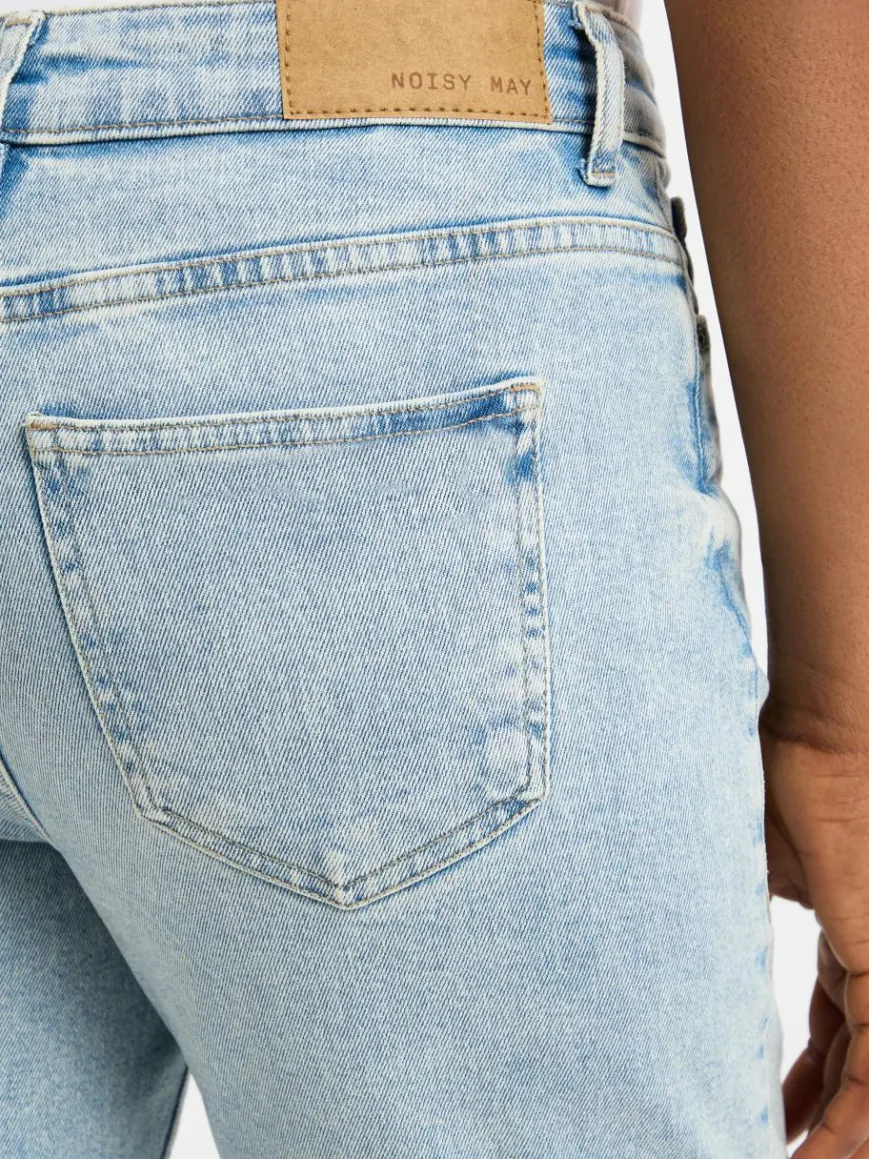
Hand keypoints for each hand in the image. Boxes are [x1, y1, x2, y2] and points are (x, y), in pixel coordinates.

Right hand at [762, 695, 868, 1156]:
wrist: (822, 731)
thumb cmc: (774, 780)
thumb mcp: (736, 870)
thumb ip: (726, 922)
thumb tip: (673, 955)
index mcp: (850, 945)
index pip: (831, 1039)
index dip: (803, 1088)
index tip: (764, 1117)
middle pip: (852, 1071)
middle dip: (816, 1122)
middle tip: (772, 1151)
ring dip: (833, 1135)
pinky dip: (849, 1118)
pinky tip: (821, 1152)